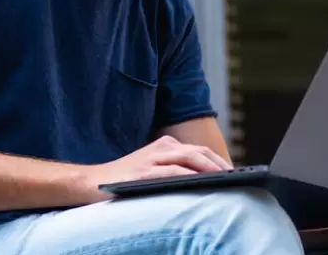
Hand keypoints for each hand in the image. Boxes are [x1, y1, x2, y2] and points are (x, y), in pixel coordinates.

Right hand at [79, 135, 231, 201]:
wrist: (91, 182)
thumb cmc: (125, 179)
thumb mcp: (152, 168)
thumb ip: (174, 169)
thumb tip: (205, 181)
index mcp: (165, 145)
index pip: (199, 150)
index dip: (218, 160)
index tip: (234, 173)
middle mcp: (161, 147)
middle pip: (199, 152)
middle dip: (220, 164)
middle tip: (236, 176)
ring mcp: (152, 158)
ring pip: (189, 158)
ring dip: (210, 167)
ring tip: (225, 178)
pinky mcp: (144, 172)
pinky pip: (172, 171)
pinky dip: (190, 175)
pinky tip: (201, 181)